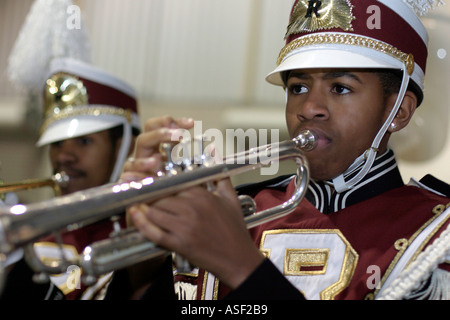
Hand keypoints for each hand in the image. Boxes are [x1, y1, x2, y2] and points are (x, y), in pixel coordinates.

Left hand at [122, 115, 264, 288]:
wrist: (238, 258)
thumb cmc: (234, 229)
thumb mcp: (231, 198)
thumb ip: (221, 177)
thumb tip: (216, 157)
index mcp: (202, 195)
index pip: (172, 183)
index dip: (158, 180)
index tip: (146, 175)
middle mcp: (192, 208)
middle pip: (160, 196)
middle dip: (147, 193)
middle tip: (133, 188)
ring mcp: (185, 226)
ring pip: (154, 211)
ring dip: (143, 207)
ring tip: (133, 201)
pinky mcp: (180, 244)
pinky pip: (155, 232)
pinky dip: (142, 224)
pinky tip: (135, 216)